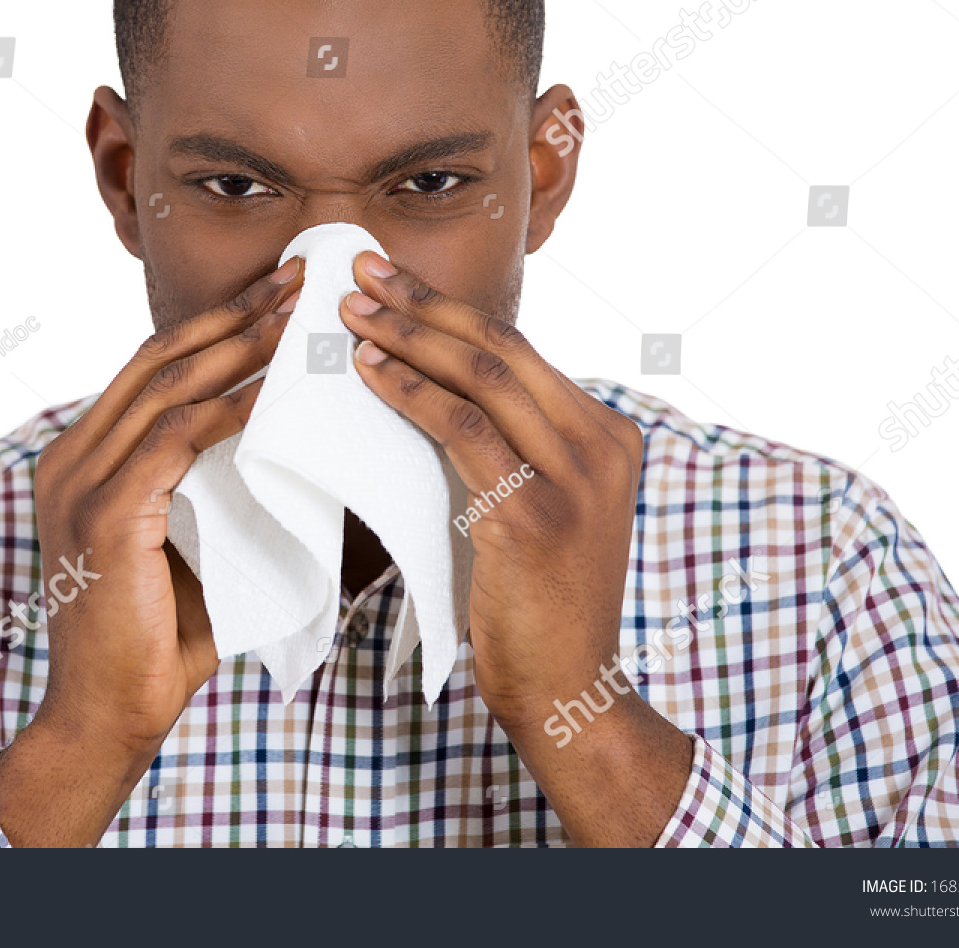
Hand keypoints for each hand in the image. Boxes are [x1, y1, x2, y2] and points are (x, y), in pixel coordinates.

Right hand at [0, 256, 302, 844]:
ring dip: (237, 347)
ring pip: (166, 388)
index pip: (152, 370)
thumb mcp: (185, 543)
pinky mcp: (104, 515)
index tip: (276, 298)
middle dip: (232, 315)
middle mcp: (71, 457)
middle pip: (158, 360)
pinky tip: (272, 393)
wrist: (106, 716)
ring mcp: (80, 483)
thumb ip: (214, 490)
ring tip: (296, 317)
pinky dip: (226, 410)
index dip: (213, 328)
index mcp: (84, 458)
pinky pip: (173, 441)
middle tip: (296, 279)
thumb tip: (285, 449)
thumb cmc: (155, 637)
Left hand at [339, 250, 691, 844]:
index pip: (519, 350)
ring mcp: (574, 478)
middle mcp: (600, 445)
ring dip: (409, 337)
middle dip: (424, 303)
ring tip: (351, 313)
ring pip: (482, 378)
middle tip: (361, 270)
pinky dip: (411, 394)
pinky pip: (461, 433)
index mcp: (607, 434)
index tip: (393, 281)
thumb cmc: (537, 599)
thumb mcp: (541, 504)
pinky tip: (371, 373)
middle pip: (501, 348)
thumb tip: (441, 385)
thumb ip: (513, 446)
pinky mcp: (533, 515)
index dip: (450, 309)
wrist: (568, 687)